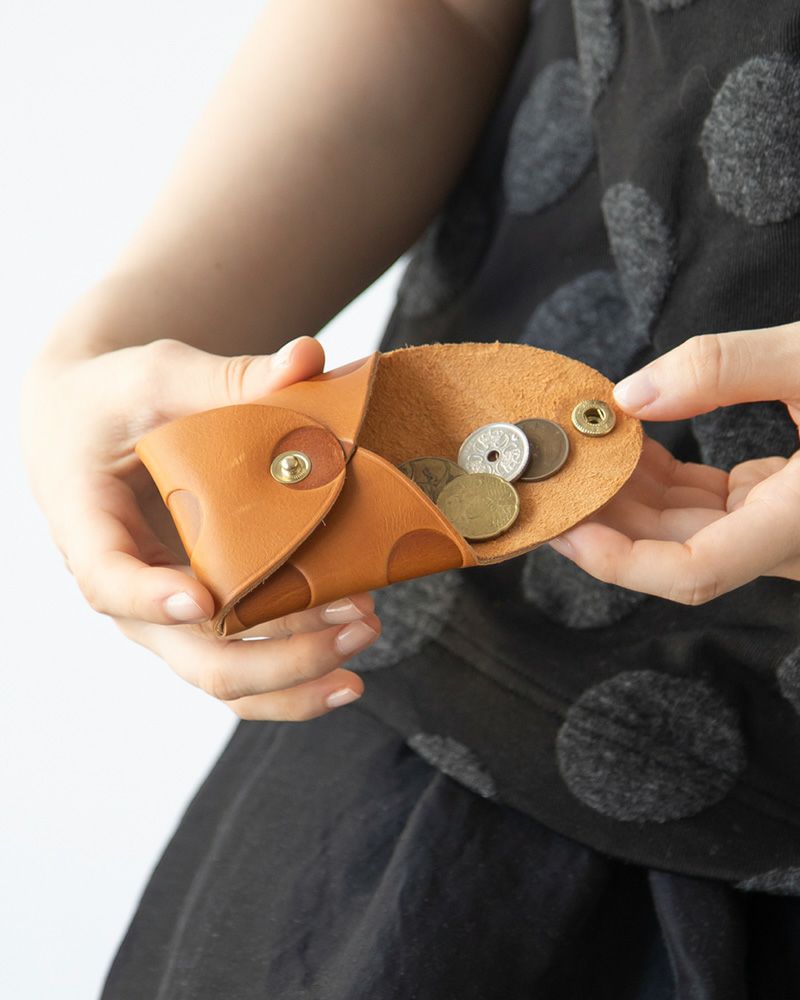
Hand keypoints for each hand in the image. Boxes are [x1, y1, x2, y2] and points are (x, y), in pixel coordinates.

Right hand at [20, 322, 380, 719]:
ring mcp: (170, 612)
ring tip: (367, 631)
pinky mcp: (207, 611)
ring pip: (227, 676)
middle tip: (352, 629)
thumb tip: (307, 358)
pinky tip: (355, 630)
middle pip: (193, 656)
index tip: (202, 599)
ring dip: (300, 672)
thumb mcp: (157, 376)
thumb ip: (226, 376)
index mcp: (91, 530)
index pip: (110, 581)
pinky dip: (299, 659)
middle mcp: (130, 590)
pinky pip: (249, 655)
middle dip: (276, 660)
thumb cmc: (115, 401)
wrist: (95, 428)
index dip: (152, 599)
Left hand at [548, 326, 799, 604]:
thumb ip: (725, 368)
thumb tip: (630, 393)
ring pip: (684, 526)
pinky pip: (703, 501)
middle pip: (671, 550)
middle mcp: (788, 538)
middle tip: (545, 476)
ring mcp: (782, 522)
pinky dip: (659, 475)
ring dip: (626, 494)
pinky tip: (624, 437)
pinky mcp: (779, 499)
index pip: (692, 570)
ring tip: (574, 450)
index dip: (616, 560)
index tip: (562, 523)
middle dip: (604, 518)